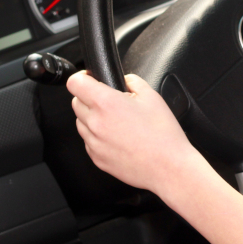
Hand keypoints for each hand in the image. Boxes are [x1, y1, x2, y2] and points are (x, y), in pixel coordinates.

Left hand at [67, 70, 201, 194]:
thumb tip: (125, 80)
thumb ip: (133, 82)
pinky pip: (89, 141)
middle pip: (76, 102)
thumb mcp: (153, 97)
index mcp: (106, 103)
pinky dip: (98, 136)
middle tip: (111, 100)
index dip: (82, 77)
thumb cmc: (163, 135)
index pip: (75, 83)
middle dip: (89, 97)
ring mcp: (93, 143)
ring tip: (117, 121)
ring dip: (92, 117)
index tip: (90, 79)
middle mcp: (95, 123)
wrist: (167, 166)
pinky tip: (119, 137)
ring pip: (80, 122)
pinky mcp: (96, 158)